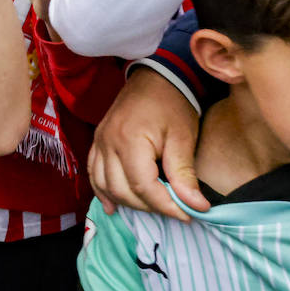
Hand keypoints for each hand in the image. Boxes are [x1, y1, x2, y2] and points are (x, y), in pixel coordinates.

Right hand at [88, 67, 207, 220]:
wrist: (156, 76)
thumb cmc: (172, 104)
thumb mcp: (183, 137)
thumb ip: (184, 174)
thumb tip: (196, 206)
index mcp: (130, 140)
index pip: (143, 187)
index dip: (166, 206)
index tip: (188, 214)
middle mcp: (108, 143)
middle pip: (123, 190)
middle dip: (150, 206)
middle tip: (175, 209)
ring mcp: (99, 142)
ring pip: (106, 186)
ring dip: (128, 202)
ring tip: (153, 207)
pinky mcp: (97, 142)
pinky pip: (93, 174)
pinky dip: (103, 192)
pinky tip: (114, 206)